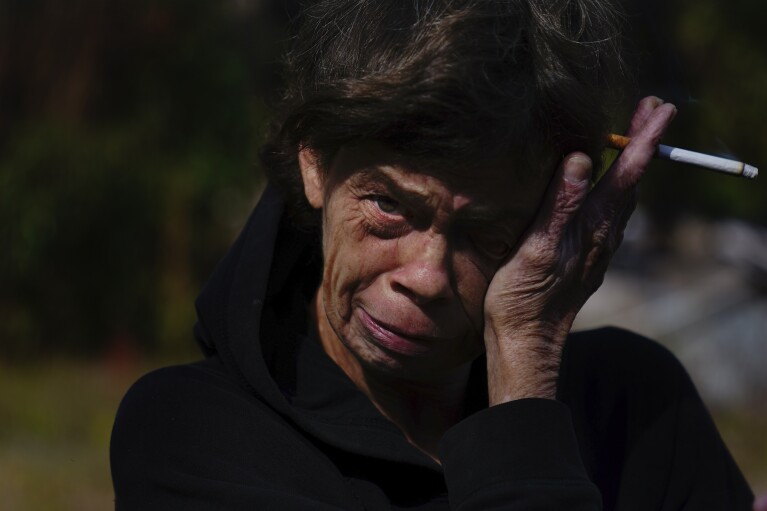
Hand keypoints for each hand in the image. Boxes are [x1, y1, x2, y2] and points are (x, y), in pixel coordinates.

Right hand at [483, 97, 676, 404]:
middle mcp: (602, 234)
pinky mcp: (585, 256)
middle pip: (632, 180)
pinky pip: (609, 213)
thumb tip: (584, 158)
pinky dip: (614, 186)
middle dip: (644, 142)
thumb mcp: (536, 249)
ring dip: (631, 164)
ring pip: (623, 197)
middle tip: (650, 108)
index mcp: (592, 226)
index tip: (659, 107)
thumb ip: (560, 204)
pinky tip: (602, 186)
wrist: (526, 342)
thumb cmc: (523, 298)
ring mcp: (596, 247)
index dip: (644, 138)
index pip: (627, 173)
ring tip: (630, 138)